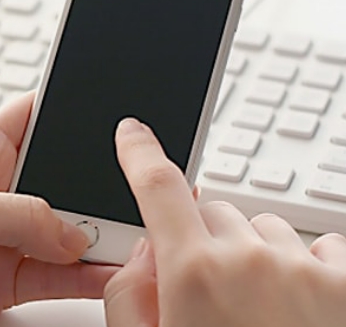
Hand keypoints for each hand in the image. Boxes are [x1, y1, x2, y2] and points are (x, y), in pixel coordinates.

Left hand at [0, 93, 117, 326]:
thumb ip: (14, 216)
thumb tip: (70, 231)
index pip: (33, 117)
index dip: (71, 111)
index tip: (114, 118)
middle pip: (61, 181)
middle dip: (93, 187)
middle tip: (127, 195)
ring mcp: (0, 241)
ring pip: (64, 233)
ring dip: (95, 237)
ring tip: (129, 238)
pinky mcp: (0, 283)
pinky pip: (55, 277)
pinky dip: (84, 277)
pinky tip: (105, 272)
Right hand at [104, 118, 345, 326]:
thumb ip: (127, 295)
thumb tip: (143, 252)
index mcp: (192, 274)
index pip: (156, 185)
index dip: (139, 152)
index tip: (134, 135)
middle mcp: (250, 259)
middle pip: (210, 212)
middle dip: (200, 239)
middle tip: (206, 292)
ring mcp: (305, 269)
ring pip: (262, 230)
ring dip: (252, 257)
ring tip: (257, 314)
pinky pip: (316, 248)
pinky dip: (301, 268)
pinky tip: (296, 312)